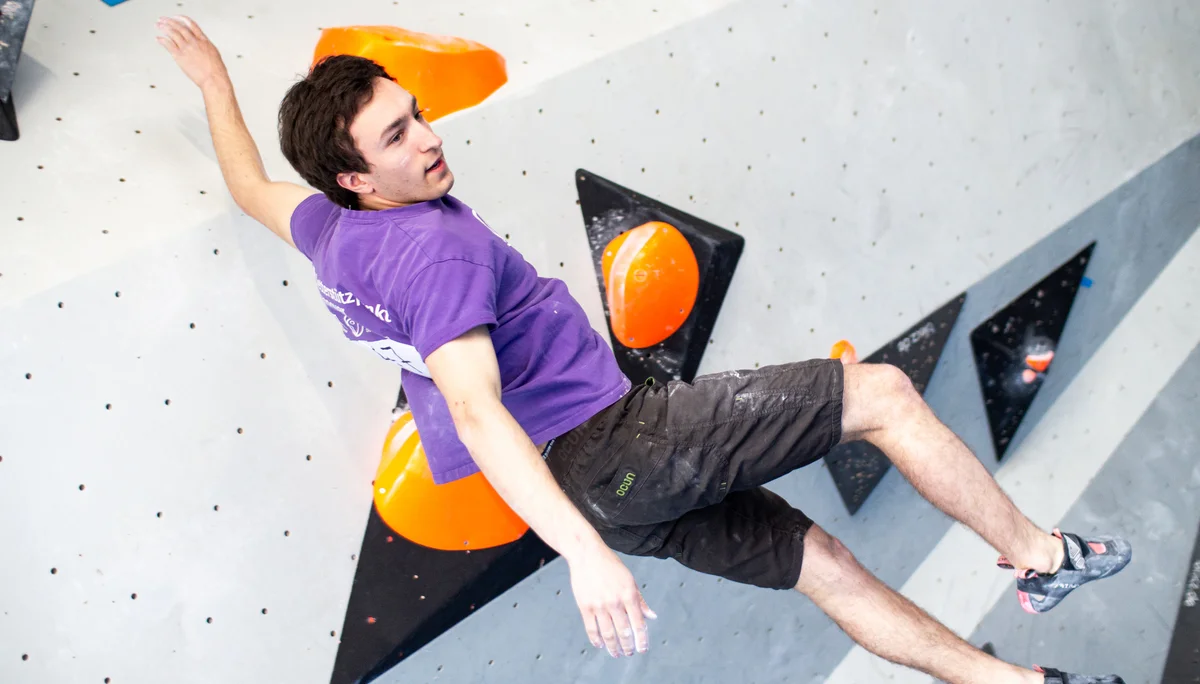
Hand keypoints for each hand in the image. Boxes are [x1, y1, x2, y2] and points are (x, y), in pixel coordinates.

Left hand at [155, 16, 229, 90]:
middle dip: (169, 21)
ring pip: (172, 33)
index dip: (182, 19)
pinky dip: (162, 40)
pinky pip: (168, 45)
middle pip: (179, 27)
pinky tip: (159, 39)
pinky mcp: (179, 56)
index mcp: (203, 40)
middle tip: (163, 20)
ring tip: (159, 26)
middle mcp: (194, 42)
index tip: (176, 17)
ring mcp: (186, 48)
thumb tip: (201, 44)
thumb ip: (204, 45)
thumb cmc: (216, 70)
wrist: (213, 79)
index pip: (191, 24)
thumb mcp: (213, 53)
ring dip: (164, 28)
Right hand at [566, 540, 656, 657]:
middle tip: (629, 653)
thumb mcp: (630, 580)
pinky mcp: (584, 607)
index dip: (642, 639)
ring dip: (613, 647)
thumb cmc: (610, 565)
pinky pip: (591, 629)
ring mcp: (599, 605)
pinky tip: (600, 645)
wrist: (587, 554)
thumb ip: (640, 600)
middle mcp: (615, 602)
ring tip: (616, 653)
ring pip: (608, 634)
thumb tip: (652, 616)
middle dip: (628, 646)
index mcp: (629, 595)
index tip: (643, 649)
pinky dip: (596, 640)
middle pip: (624, 632)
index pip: (638, 623)